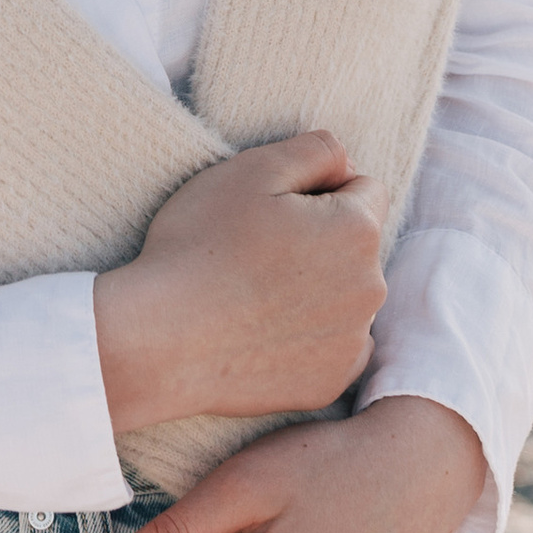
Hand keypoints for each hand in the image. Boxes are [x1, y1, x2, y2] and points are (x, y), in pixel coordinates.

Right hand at [92, 130, 385, 436]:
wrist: (160, 340)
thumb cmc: (200, 246)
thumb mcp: (252, 169)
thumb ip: (316, 148)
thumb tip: (347, 163)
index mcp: (359, 229)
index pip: (365, 188)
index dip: (319, 188)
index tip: (275, 207)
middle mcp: (371, 288)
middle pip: (357, 245)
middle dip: (322, 239)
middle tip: (257, 250)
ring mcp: (353, 342)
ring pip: (346, 296)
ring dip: (318, 289)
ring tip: (254, 293)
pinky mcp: (331, 383)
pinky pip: (333, 346)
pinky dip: (309, 338)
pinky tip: (264, 333)